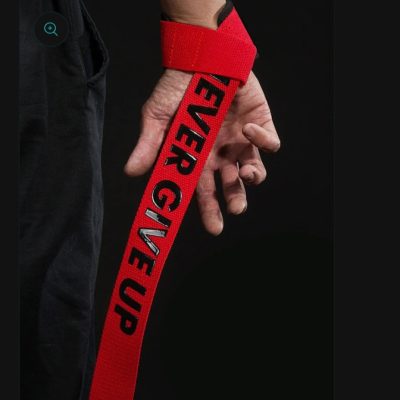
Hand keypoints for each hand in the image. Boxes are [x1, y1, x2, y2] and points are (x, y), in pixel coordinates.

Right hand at [124, 69, 279, 234]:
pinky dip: (264, 142)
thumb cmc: (177, 86)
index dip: (208, 210)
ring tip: (247, 175)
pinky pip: (269, 143)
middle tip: (235, 210)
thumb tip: (131, 172)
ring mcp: (241, 140)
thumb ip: (149, 144)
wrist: (201, 56)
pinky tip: (250, 130)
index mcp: (197, 156)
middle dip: (235, 201)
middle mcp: (220, 153)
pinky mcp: (259, 123)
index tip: (214, 228)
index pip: (203, 190)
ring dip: (253, 178)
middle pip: (231, 186)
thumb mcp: (157, 116)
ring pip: (254, 171)